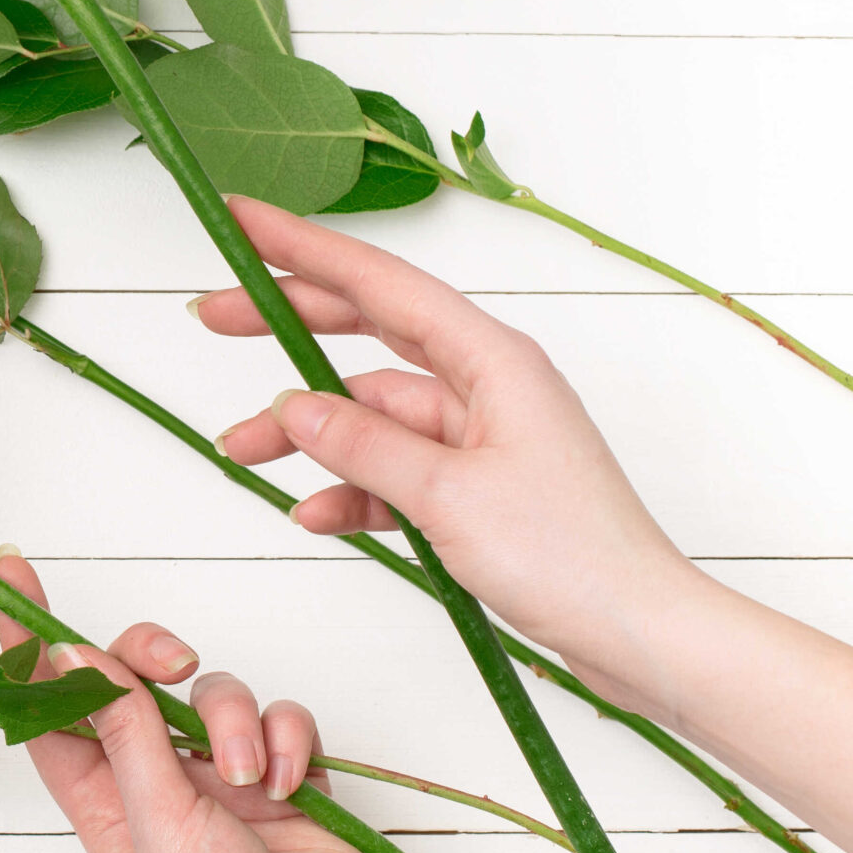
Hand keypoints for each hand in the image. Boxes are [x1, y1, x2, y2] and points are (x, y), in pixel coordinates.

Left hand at [0, 549, 407, 852]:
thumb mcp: (156, 821)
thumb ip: (123, 731)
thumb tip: (76, 658)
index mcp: (99, 798)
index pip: (50, 704)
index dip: (28, 640)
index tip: (9, 571)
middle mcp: (154, 780)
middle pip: (135, 677)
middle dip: (153, 656)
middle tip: (174, 665)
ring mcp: (219, 778)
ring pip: (215, 692)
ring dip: (233, 721)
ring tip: (249, 779)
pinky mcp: (283, 776)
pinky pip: (280, 718)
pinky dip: (288, 740)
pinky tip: (292, 785)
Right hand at [192, 195, 702, 706]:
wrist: (640, 633)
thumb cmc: (573, 557)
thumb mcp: (450, 496)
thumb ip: (365, 446)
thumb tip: (296, 407)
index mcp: (492, 360)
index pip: (380, 282)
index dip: (305, 248)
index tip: (242, 219)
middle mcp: (485, 384)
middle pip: (368, 331)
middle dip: (288, 325)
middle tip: (212, 317)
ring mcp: (479, 436)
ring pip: (370, 412)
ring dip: (307, 432)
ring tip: (240, 450)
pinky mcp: (475, 486)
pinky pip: (392, 470)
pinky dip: (349, 488)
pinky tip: (314, 513)